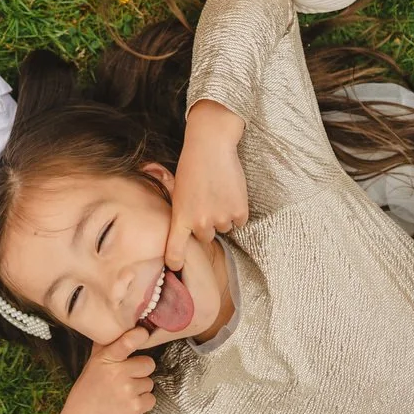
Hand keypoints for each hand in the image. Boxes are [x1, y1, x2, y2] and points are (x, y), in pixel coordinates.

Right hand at [50, 327, 157, 413]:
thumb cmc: (87, 392)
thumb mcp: (91, 366)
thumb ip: (104, 348)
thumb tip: (114, 327)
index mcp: (105, 360)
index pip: (126, 342)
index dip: (139, 336)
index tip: (143, 333)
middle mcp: (117, 373)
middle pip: (148, 363)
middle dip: (141, 370)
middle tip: (127, 378)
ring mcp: (127, 391)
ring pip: (150, 383)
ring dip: (140, 389)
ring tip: (123, 395)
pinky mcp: (135, 408)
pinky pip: (151, 399)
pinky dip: (142, 403)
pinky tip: (127, 405)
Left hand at [165, 100, 248, 271]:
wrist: (211, 145)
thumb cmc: (191, 164)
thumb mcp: (177, 189)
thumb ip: (181, 210)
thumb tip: (183, 227)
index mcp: (180, 217)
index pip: (175, 249)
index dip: (175, 261)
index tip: (175, 268)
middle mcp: (200, 222)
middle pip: (205, 237)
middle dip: (207, 224)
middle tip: (206, 201)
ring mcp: (220, 218)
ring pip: (224, 227)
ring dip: (223, 215)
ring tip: (218, 192)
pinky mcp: (239, 212)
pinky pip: (239, 220)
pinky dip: (237, 210)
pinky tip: (230, 192)